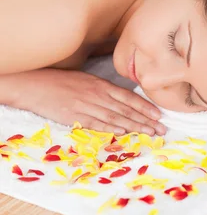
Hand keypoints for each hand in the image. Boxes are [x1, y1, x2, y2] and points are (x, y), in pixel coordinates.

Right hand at [21, 68, 165, 135]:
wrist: (36, 85)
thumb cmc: (61, 82)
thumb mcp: (86, 81)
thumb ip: (103, 90)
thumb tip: (120, 100)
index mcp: (101, 84)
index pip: (128, 97)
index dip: (145, 106)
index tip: (159, 115)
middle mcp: (98, 94)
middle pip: (126, 109)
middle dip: (146, 120)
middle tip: (162, 129)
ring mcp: (87, 105)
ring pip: (115, 116)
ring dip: (134, 126)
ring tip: (149, 133)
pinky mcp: (74, 115)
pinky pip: (96, 122)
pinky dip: (110, 127)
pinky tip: (122, 131)